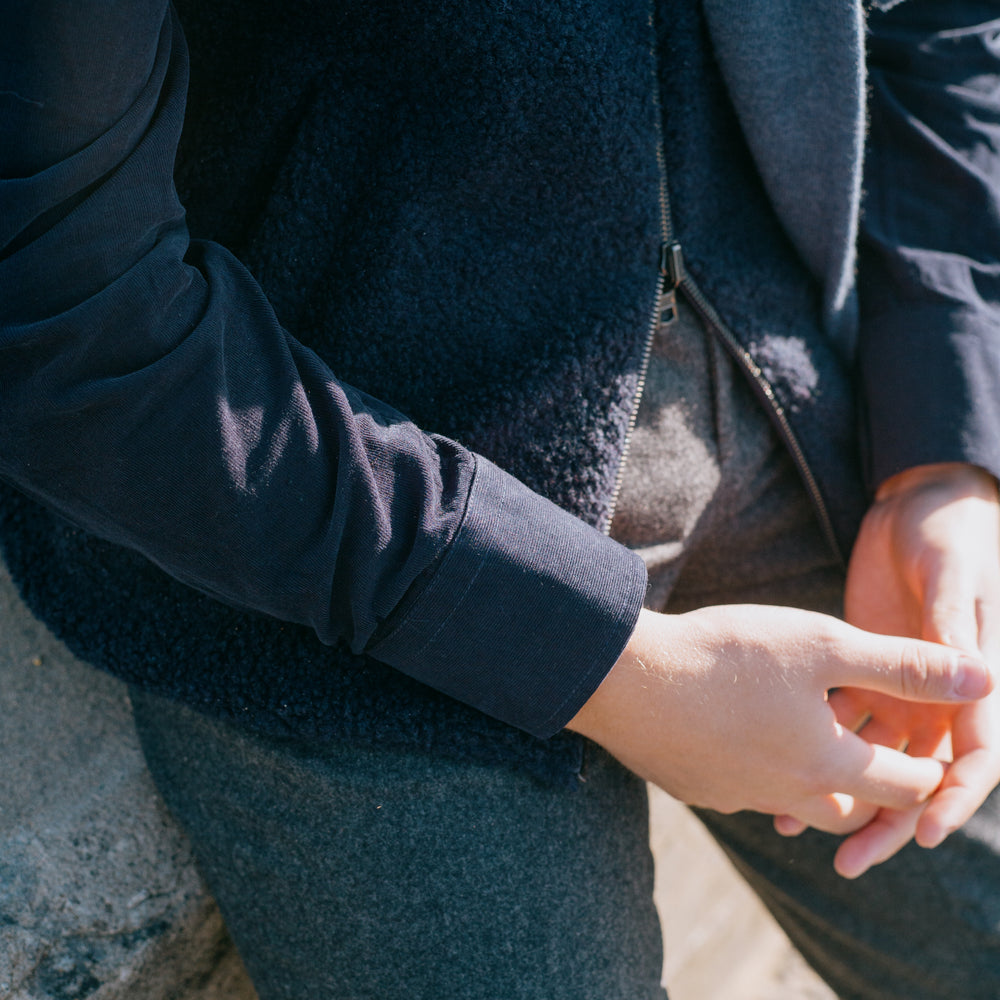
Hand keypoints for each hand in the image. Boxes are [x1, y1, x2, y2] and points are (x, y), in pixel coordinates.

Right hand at [567, 603, 989, 832]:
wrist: (625, 680)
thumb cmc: (727, 655)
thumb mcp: (823, 644)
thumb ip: (903, 664)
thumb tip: (984, 678)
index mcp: (830, 764)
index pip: (909, 785)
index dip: (931, 764)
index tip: (929, 738)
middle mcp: (788, 795)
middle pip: (854, 808)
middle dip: (873, 781)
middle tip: (868, 736)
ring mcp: (736, 797)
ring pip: (796, 802)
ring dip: (813, 776)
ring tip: (803, 731)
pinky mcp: (696, 789)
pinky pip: (744, 789)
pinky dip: (759, 767)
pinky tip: (739, 728)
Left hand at [815, 463, 999, 876]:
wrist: (917, 504)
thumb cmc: (949, 533)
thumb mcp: (950, 575)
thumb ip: (951, 627)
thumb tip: (981, 677)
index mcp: (976, 677)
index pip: (974, 755)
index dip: (951, 797)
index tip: (923, 831)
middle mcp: (939, 693)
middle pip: (919, 772)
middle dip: (889, 817)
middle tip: (850, 858)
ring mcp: (899, 684)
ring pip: (874, 754)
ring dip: (842, 790)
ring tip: (794, 824)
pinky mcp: (861, 668)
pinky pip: (842, 719)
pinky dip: (816, 746)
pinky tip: (777, 771)